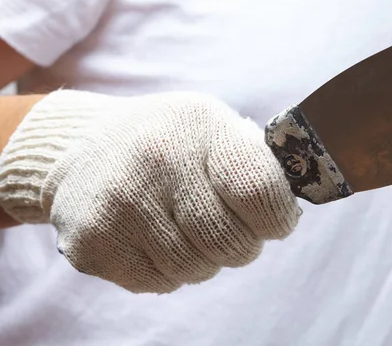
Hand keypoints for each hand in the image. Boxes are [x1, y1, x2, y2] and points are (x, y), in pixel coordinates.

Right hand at [0, 90, 300, 292]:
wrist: (82, 147)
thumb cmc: (168, 140)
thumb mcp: (213, 125)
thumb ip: (256, 163)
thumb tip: (289, 211)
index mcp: (201, 126)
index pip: (260, 193)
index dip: (277, 218)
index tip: (273, 219)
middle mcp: (157, 162)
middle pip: (233, 242)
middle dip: (242, 244)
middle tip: (227, 226)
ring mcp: (121, 205)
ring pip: (197, 270)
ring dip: (204, 260)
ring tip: (186, 228)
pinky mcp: (93, 243)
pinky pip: (160, 284)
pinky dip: (169, 271)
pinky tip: (154, 238)